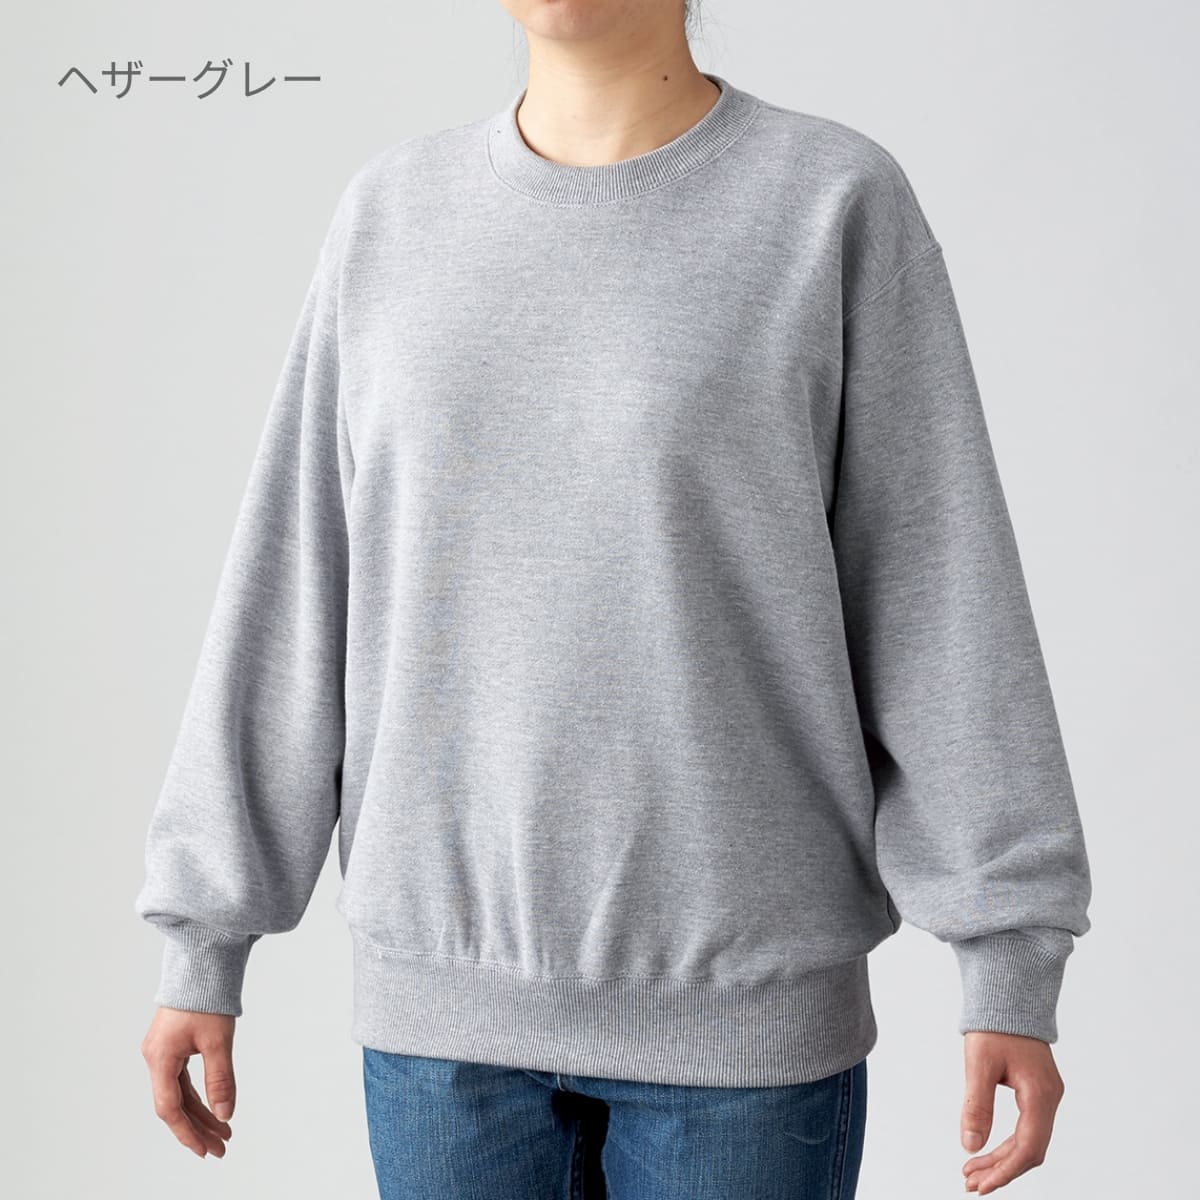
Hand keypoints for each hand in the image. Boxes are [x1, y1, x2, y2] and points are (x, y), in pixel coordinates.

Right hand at [141, 1006, 237, 1156]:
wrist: (201, 962)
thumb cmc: (206, 997)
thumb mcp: (218, 1041)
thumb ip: (220, 1079)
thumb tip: (224, 1113)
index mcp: (160, 1058)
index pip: (170, 1108)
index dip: (188, 1132)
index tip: (206, 1150)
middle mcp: (156, 1057)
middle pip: (175, 1104)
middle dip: (198, 1127)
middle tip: (222, 1146)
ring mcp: (162, 1051)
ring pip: (179, 1093)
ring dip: (200, 1112)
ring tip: (223, 1130)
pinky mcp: (172, 1044)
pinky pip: (182, 1079)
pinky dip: (198, 1094)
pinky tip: (212, 1106)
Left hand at [960, 1031, 1064, 1192]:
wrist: (1009, 993)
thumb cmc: (995, 1023)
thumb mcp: (979, 1063)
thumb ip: (976, 1105)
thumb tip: (971, 1145)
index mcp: (1040, 1093)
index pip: (1027, 1148)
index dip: (1005, 1171)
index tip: (982, 1185)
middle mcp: (1049, 1098)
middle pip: (1029, 1149)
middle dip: (1000, 1169)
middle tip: (971, 1183)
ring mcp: (1046, 1095)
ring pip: (1028, 1140)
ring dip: (1002, 1158)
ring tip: (972, 1171)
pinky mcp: (1037, 1090)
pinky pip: (1026, 1126)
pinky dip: (1006, 1142)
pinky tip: (986, 1149)